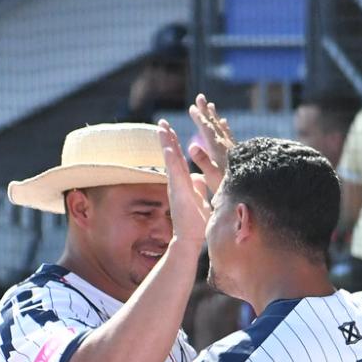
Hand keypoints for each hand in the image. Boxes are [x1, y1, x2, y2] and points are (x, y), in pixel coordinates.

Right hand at [156, 119, 210, 253]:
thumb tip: (198, 177)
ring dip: (166, 144)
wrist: (190, 239)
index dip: (173, 143)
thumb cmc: (195, 222)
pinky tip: (167, 148)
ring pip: (171, 160)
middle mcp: (177, 182)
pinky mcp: (178, 192)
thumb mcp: (199, 199)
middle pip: (171, 155)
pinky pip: (174, 173)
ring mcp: (176, 186)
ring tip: (162, 128)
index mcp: (183, 182)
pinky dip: (170, 160)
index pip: (178, 158)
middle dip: (167, 138)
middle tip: (161, 122)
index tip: (168, 129)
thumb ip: (197, 186)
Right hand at [186, 94, 234, 194]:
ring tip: (211, 106)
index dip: (199, 118)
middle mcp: (226, 145)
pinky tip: (225, 123)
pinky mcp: (238, 153)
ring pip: (222, 128)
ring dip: (215, 117)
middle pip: (214, 124)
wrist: (253, 190)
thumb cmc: (229, 187)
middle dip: (206, 111)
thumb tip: (191, 145)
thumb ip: (203, 161)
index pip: (207, 130)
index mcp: (218, 150)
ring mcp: (233, 148)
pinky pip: (229, 135)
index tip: (192, 107)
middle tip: (201, 97)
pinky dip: (225, 127)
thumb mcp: (213, 177)